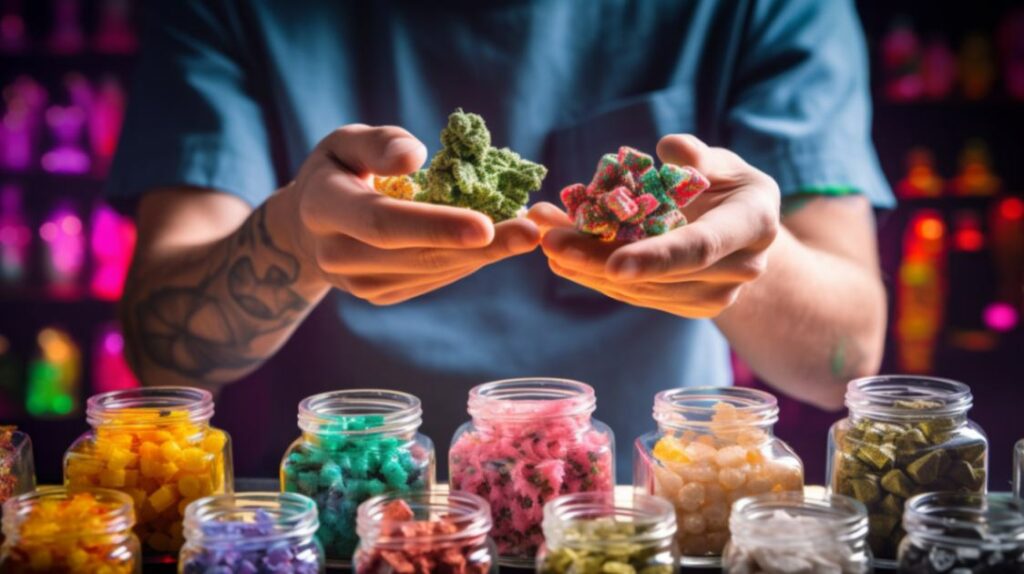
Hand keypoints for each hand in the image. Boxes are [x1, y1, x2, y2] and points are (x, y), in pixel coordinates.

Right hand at [291, 124, 539, 304]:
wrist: (308, 227)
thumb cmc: (337, 171)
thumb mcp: (344, 141)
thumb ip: (378, 143)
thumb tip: (415, 156)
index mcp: (324, 209)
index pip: (383, 223)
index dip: (436, 225)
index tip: (487, 224)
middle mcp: (337, 255)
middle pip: (417, 255)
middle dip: (480, 247)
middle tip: (531, 232)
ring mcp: (359, 284)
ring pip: (431, 271)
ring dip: (483, 255)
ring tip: (526, 233)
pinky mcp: (381, 296)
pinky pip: (433, 279)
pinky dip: (468, 261)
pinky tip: (497, 243)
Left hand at [529, 134, 779, 317]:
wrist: (745, 229)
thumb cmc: (728, 183)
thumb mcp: (721, 160)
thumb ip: (697, 156)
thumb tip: (671, 149)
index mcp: (753, 223)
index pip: (701, 246)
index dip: (657, 257)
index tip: (614, 266)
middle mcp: (740, 268)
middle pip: (660, 273)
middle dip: (598, 258)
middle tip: (550, 239)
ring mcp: (716, 294)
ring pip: (641, 289)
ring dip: (587, 267)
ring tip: (545, 238)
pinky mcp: (689, 306)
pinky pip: (636, 294)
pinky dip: (596, 275)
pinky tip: (562, 257)